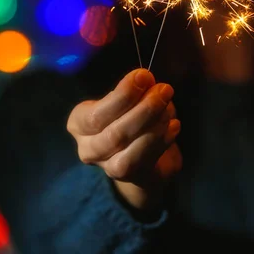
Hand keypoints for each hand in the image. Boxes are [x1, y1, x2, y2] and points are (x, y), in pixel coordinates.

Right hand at [67, 69, 182, 210]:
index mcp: (80, 123)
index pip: (96, 113)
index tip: (144, 75)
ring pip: (130, 150)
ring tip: (169, 108)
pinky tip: (174, 125)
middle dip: (144, 109)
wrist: (142, 158)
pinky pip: (146, 160)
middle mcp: (88, 148)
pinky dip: (163, 140)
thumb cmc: (130, 117)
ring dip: (155, 125)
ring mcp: (108, 167)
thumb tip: (147, 80)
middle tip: (165, 90)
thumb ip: (134, 90)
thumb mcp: (129, 100)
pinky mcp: (130, 177)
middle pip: (115, 133)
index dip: (122, 95)